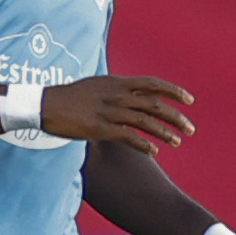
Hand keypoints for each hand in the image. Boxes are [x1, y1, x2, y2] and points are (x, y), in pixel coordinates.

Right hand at [36, 75, 195, 150]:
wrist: (44, 104)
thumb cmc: (69, 96)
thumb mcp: (96, 85)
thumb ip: (115, 88)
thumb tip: (130, 91)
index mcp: (117, 82)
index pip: (152, 84)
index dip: (173, 91)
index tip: (189, 100)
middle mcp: (116, 95)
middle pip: (154, 105)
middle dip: (176, 117)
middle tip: (191, 129)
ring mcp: (109, 111)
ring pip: (145, 122)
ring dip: (165, 133)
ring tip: (178, 142)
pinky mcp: (100, 128)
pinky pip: (128, 137)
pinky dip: (144, 144)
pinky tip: (154, 152)